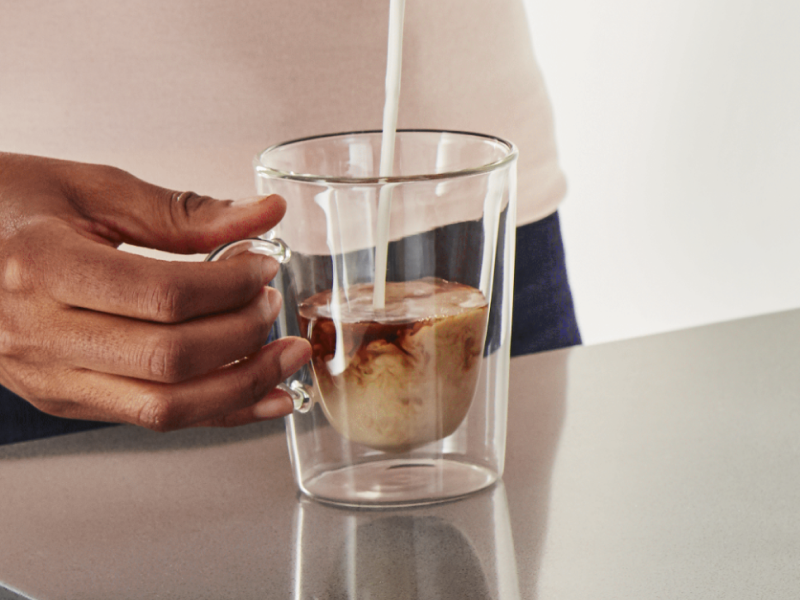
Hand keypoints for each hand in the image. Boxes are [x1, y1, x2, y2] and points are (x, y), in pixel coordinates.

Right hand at [0, 152, 310, 430]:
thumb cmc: (4, 204)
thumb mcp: (90, 189)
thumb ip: (183, 211)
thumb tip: (264, 215)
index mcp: (42, 267)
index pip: (164, 296)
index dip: (230, 285)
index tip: (261, 265)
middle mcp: (39, 334)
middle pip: (170, 358)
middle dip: (243, 335)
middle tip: (271, 304)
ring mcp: (48, 377)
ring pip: (164, 407)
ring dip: (241, 386)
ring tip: (284, 356)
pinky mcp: (63, 398)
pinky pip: (150, 418)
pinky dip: (215, 412)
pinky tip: (260, 398)